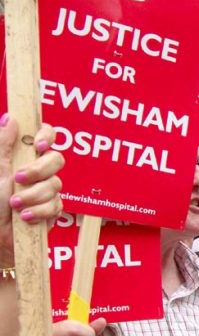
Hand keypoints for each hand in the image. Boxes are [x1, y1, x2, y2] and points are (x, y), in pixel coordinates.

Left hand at [0, 116, 62, 258]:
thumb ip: (3, 143)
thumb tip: (11, 118)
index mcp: (24, 156)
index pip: (46, 136)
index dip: (47, 136)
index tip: (38, 145)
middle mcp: (38, 171)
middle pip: (57, 159)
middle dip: (39, 170)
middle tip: (18, 178)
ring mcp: (47, 190)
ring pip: (56, 185)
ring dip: (33, 195)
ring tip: (14, 204)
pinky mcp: (53, 210)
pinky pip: (57, 206)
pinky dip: (39, 211)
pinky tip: (25, 217)